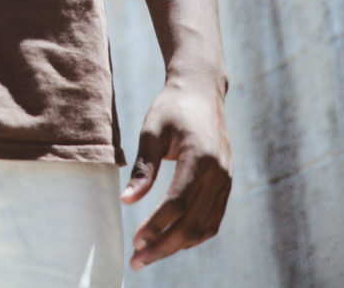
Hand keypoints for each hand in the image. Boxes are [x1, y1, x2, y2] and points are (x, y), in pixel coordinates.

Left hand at [120, 78, 230, 269]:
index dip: (156, 226)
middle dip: (164, 245)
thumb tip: (126, 201)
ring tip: (150, 254)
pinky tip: (171, 241)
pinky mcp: (226, 184)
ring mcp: (226, 180)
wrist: (201, 92)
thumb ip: (143, 167)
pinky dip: (193, 236)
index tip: (135, 242)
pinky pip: (212, 220)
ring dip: (178, 245)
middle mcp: (219, 172)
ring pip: (205, 227)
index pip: (178, 202)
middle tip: (138, 260)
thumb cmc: (171, 108)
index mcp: (200, 156)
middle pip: (193, 222)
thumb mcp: (152, 130)